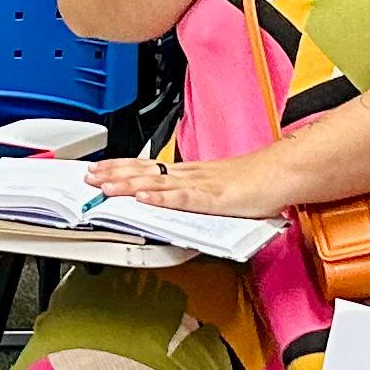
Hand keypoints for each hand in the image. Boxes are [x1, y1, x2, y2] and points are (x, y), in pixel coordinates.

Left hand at [86, 151, 281, 217]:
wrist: (280, 174)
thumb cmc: (253, 182)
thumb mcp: (214, 188)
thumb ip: (191, 196)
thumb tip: (170, 202)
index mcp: (189, 172)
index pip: (148, 167)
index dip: (121, 167)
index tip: (99, 169)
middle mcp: (189, 175)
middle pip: (145, 172)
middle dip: (114, 175)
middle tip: (89, 178)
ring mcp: (200, 185)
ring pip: (157, 183)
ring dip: (128, 186)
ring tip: (106, 188)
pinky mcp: (213, 198)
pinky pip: (183, 198)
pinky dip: (161, 198)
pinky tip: (144, 199)